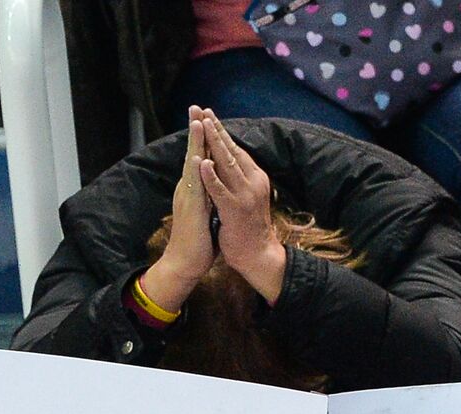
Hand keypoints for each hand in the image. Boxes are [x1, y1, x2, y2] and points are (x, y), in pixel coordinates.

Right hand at [141, 106, 215, 312]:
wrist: (184, 264)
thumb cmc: (197, 242)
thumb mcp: (206, 212)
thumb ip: (208, 196)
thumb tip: (214, 185)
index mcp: (195, 189)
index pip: (200, 158)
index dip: (203, 138)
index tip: (205, 118)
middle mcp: (189, 189)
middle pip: (193, 154)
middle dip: (196, 131)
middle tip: (196, 108)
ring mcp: (188, 198)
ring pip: (192, 165)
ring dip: (194, 143)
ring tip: (197, 121)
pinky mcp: (190, 210)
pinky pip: (194, 187)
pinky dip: (195, 171)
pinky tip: (196, 157)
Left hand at [199, 109, 285, 303]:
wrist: (258, 256)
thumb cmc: (248, 228)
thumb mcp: (246, 198)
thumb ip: (239, 180)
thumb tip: (228, 164)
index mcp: (254, 178)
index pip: (235, 150)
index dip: (221, 132)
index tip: (208, 115)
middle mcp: (252, 182)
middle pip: (231, 150)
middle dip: (216, 129)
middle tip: (203, 110)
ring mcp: (244, 195)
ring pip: (227, 164)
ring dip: (214, 143)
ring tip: (203, 125)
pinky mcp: (234, 210)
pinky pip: (220, 190)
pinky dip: (211, 175)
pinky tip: (202, 162)